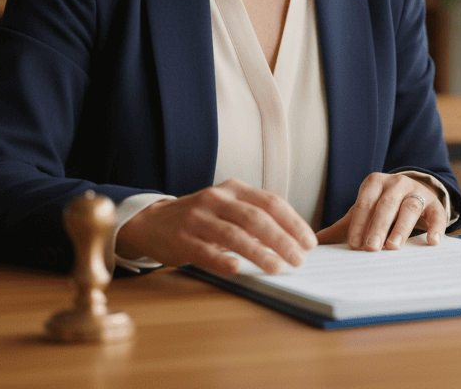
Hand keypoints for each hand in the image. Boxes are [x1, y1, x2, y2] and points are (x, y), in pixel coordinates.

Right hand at [115, 179, 316, 274]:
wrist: (152, 222)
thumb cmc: (201, 218)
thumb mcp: (228, 207)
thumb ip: (255, 217)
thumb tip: (293, 239)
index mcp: (233, 190)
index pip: (271, 202)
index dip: (293, 222)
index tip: (309, 242)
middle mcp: (216, 200)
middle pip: (256, 218)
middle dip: (282, 240)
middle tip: (299, 259)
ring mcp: (197, 219)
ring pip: (233, 235)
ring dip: (258, 253)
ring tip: (277, 267)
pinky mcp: (181, 240)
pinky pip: (205, 251)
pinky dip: (222, 260)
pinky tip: (237, 269)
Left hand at [315, 172, 445, 250]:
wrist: (415, 194)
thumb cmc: (384, 206)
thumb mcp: (364, 212)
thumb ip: (343, 227)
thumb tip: (314, 242)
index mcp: (374, 183)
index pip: (365, 203)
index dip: (359, 224)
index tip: (355, 244)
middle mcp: (396, 183)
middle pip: (387, 205)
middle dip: (378, 227)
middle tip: (371, 248)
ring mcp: (417, 191)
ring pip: (410, 207)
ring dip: (401, 227)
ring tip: (393, 246)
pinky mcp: (435, 202)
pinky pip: (437, 213)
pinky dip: (436, 227)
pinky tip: (432, 241)